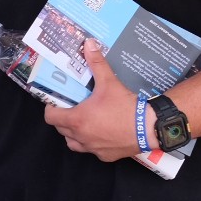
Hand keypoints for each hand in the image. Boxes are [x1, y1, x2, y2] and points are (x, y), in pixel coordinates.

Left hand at [43, 39, 142, 160]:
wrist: (149, 128)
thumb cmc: (125, 106)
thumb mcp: (109, 82)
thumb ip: (97, 63)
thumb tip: (88, 44)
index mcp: (77, 119)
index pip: (51, 117)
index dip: (51, 109)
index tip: (56, 102)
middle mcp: (80, 136)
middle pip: (61, 129)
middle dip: (63, 119)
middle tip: (72, 108)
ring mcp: (92, 148)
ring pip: (73, 143)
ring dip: (74, 134)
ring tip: (83, 122)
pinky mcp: (105, 156)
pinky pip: (91, 150)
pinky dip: (92, 143)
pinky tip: (101, 133)